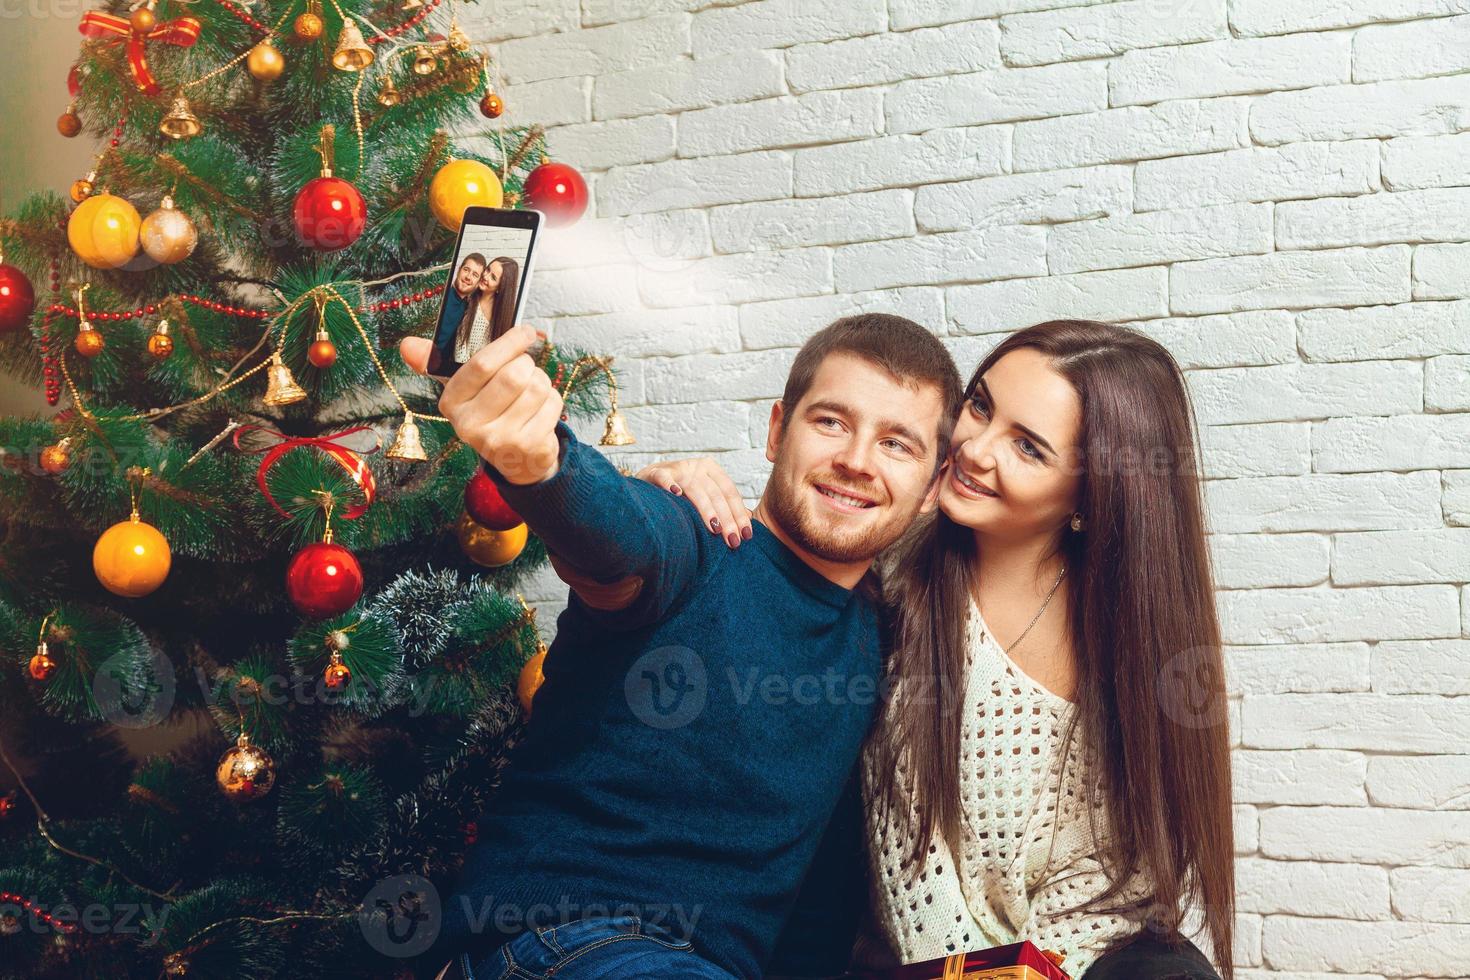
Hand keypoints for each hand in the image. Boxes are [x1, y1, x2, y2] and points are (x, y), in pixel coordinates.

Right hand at [400, 324, 563, 484]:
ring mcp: (500, 441)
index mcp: (451, 404)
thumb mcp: (463, 389)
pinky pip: (552, 404)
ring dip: (541, 381)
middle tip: (525, 368)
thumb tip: (406, 345)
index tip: (524, 332)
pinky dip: (553, 401)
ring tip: (531, 392)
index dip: (508, 342)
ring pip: (537, 387)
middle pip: (514, 375)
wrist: (514, 459)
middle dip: (527, 364)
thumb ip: (436, 361)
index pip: (482, 364)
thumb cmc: (489, 411)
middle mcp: (471, 426)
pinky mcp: (529, 448)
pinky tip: (540, 412)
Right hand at [635, 457, 751, 547]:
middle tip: (732, 541)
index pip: (730, 492)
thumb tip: (745, 528)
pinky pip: (664, 477)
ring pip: (695, 488)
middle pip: (716, 493)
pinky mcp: (657, 472)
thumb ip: (722, 507)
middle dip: (727, 519)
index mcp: (712, 470)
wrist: (649, 481)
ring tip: (715, 528)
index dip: (739, 514)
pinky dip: (670, 484)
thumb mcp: (704, 496)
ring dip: (706, 509)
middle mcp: (697, 466)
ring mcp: (677, 468)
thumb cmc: (681, 495)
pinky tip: (676, 494)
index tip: (746, 535)